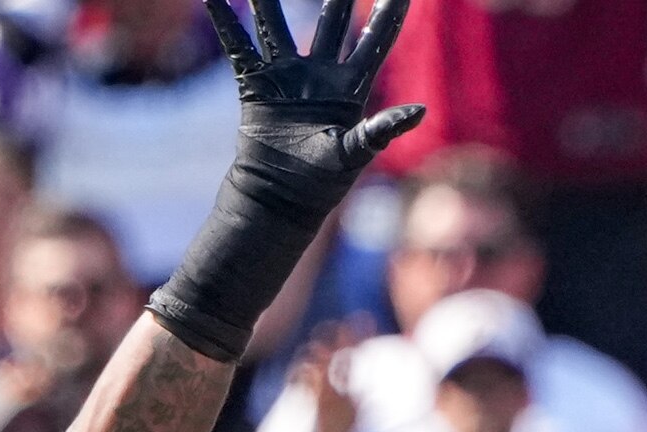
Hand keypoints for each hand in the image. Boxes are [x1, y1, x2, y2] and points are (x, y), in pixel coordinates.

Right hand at [207, 0, 420, 201]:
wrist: (280, 198)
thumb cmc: (321, 183)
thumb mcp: (355, 154)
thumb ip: (382, 130)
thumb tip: (421, 111)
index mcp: (351, 87)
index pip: (376, 40)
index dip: (389, 13)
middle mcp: (320, 74)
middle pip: (334, 20)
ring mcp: (287, 76)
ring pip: (279, 24)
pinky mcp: (256, 84)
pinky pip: (239, 46)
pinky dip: (225, 22)